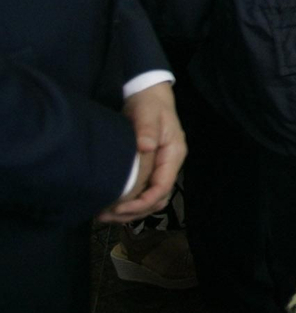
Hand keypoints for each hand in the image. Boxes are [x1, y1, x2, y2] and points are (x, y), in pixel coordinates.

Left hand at [99, 81, 185, 223]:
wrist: (148, 96)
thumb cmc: (149, 104)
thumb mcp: (148, 113)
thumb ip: (147, 129)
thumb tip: (145, 146)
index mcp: (173, 155)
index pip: (162, 188)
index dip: (142, 202)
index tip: (119, 207)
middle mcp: (169, 166)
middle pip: (156, 200)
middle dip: (133, 212)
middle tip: (105, 216)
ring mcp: (160, 168)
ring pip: (150, 200)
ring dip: (130, 211)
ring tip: (104, 215)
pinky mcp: (150, 169)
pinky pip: (142, 192)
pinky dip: (129, 203)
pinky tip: (111, 204)